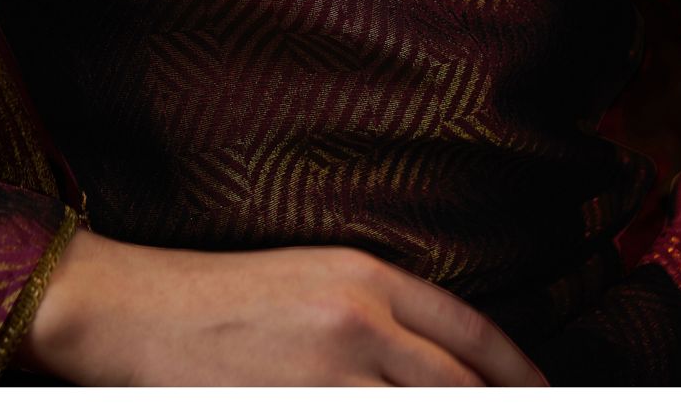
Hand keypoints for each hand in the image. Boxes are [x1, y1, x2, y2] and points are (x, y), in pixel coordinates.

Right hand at [14, 227, 548, 385]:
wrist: (135, 309)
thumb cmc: (222, 294)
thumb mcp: (312, 278)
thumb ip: (380, 315)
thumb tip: (442, 366)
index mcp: (365, 276)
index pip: (472, 334)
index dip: (520, 375)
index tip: (544, 397)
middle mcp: (357, 322)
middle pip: (460, 390)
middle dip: (496, 413)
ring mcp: (326, 376)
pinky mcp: (292, 411)